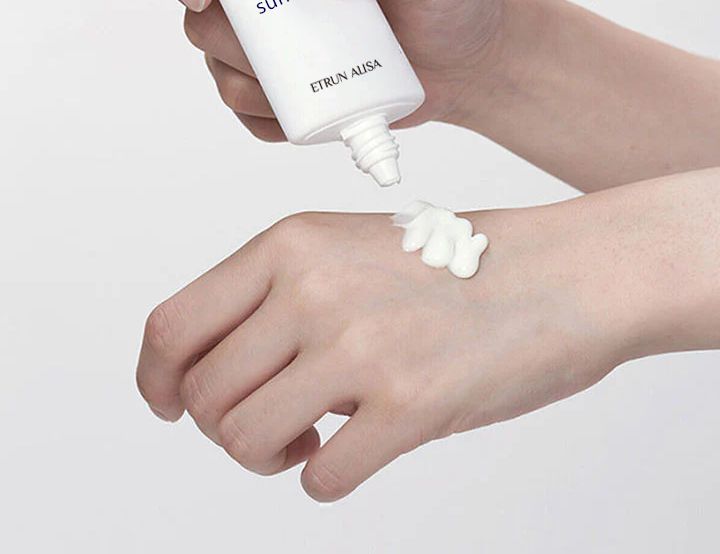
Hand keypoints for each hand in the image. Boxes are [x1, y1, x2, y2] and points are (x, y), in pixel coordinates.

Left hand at [135, 204, 641, 500]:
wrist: (559, 273)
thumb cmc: (459, 261)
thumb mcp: (349, 247)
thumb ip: (280, 295)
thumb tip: (222, 370)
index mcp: (291, 242)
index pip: (173, 326)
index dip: (156, 380)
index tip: (170, 403)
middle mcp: (314, 289)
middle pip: (204, 395)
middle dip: (225, 426)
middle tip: (274, 423)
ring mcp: (360, 347)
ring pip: (244, 440)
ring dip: (271, 455)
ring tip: (313, 437)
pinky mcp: (408, 406)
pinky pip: (320, 481)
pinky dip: (327, 478)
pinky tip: (358, 449)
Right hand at [137, 0, 510, 141]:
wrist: (469, 63)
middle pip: (194, 2)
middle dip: (231, 31)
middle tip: (298, 38)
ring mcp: (269, 37)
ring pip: (216, 61)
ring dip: (256, 78)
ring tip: (323, 73)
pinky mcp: (282, 86)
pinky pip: (247, 110)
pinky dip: (275, 117)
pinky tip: (319, 107)